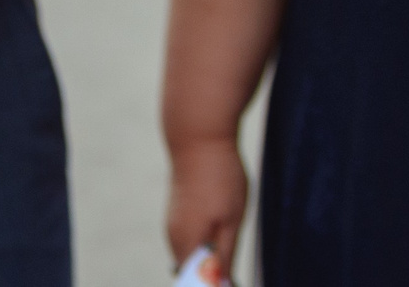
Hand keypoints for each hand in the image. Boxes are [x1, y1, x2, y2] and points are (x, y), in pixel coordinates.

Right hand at [166, 134, 247, 273]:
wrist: (198, 137)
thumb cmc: (219, 177)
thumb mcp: (231, 220)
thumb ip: (225, 256)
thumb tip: (222, 284)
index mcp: (185, 245)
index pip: (196, 284)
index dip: (215, 283)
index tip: (232, 276)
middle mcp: (173, 238)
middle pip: (194, 271)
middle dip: (215, 271)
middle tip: (236, 251)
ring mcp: (173, 224)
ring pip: (194, 253)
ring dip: (213, 252)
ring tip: (230, 226)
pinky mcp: (177, 212)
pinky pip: (192, 237)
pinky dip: (207, 238)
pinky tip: (222, 216)